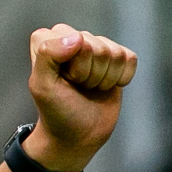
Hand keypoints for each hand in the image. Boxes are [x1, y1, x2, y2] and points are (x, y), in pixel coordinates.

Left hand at [22, 24, 135, 171]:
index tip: (62, 80)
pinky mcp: (118, 57)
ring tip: (89, 87)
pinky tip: (106, 86)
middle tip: (77, 86)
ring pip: (114, 53)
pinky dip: (121, 78)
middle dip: (88, 73)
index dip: (70, 64)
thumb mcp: (42, 86)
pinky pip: (130, 58)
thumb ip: (47, 55)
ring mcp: (97, 46)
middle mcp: (72, 38)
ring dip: (103, 78)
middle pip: (95, 45)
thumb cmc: (57, 111)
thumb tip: (77, 37)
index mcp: (47, 40)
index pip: (70, 37)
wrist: (78, 134)